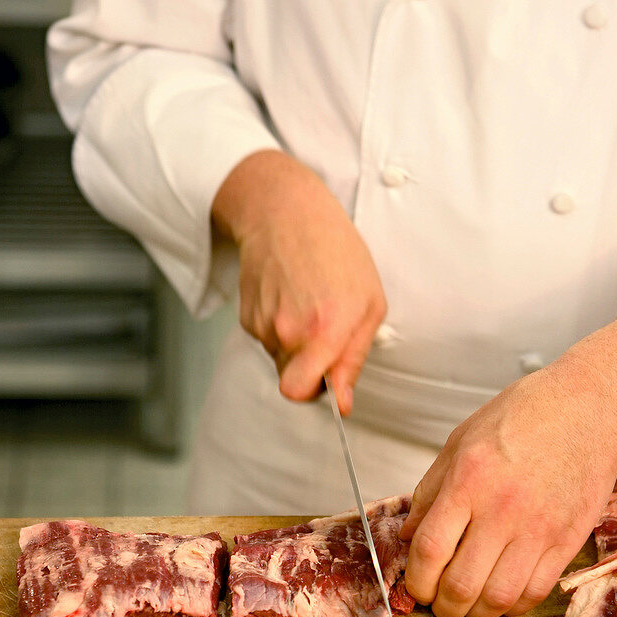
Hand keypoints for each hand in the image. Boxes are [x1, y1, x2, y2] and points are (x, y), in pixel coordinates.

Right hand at [212, 150, 386, 413]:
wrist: (286, 213)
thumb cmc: (337, 252)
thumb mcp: (370, 303)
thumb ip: (353, 359)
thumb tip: (343, 403)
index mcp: (323, 329)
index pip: (299, 392)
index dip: (314, 392)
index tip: (327, 380)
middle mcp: (287, 330)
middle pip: (290, 380)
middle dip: (307, 367)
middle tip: (322, 332)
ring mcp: (262, 323)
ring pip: (279, 358)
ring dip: (294, 342)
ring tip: (307, 302)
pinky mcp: (246, 316)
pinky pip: (265, 339)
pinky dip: (277, 325)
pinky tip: (289, 295)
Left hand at [399, 311, 616, 616]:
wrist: (585, 408)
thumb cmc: (522, 417)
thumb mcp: (459, 442)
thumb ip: (430, 492)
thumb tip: (408, 535)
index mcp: (469, 480)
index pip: (429, 549)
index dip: (416, 580)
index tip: (415, 587)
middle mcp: (502, 508)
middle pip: (461, 584)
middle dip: (442, 606)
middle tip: (438, 603)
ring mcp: (538, 528)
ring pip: (498, 598)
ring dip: (476, 614)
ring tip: (468, 605)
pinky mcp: (568, 540)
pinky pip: (535, 592)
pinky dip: (512, 606)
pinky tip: (501, 596)